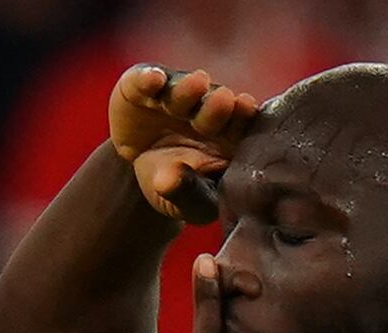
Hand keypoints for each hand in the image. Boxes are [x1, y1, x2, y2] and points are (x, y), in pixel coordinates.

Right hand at [109, 63, 258, 223]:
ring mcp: (174, 94)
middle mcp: (204, 107)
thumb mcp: (182, 199)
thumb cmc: (176, 186)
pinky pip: (143, 79)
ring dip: (187, 89)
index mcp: (228, 135)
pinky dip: (146, 79)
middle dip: (216, 105)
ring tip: (195, 83)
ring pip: (181, 89)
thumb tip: (168, 182)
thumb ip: (183, 192)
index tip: (245, 109)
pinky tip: (153, 79)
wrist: (143, 168)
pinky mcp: (141, 86)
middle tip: (223, 100)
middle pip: (213, 105)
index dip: (242, 118)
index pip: (240, 125)